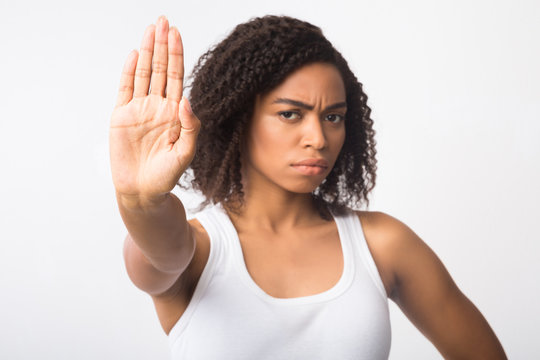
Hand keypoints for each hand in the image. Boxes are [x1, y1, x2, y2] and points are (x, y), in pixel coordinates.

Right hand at [109, 16, 199, 203]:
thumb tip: (187, 101)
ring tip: (150, 29)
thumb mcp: (185, 153)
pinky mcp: (121, 116)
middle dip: (162, 45)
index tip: (177, 34)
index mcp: (175, 113)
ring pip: (144, 74)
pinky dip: (129, 72)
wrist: (142, 191)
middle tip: (163, 21)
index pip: (177, 78)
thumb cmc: (167, 176)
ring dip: (147, 52)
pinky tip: (135, 55)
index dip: (177, 55)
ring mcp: (139, 110)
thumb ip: (190, 128)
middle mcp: (158, 107)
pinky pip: (125, 89)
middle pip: (161, 69)